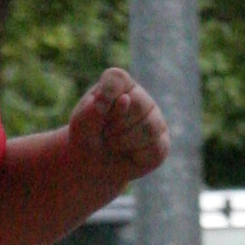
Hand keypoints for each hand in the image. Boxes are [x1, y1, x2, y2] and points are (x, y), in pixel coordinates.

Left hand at [69, 69, 170, 183]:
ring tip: (114, 144)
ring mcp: (154, 120)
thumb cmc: (86, 137)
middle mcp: (141, 98)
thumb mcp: (82, 121)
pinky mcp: (161, 144)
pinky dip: (136, 156)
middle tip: (105, 133)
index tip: (98, 109)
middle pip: (138, 105)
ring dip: (124, 142)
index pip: (118, 79)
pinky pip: (155, 149)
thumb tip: (125, 99)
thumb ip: (98, 106)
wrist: (89, 166)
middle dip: (115, 126)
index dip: (107, 95)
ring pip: (149, 128)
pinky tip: (128, 155)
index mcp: (119, 85)